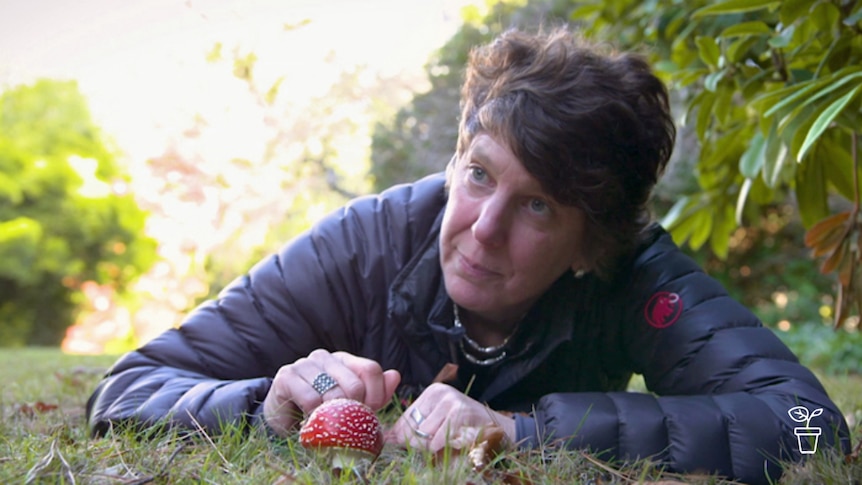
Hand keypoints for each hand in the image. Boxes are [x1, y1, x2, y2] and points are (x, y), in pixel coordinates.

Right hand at [262, 349, 399, 435]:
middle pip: (355, 383)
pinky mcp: (287, 376)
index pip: (371, 369)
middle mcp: (325, 357)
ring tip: (326, 423)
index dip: (376, 395)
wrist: (282, 418)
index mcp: (344, 360)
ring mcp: (305, 364)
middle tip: (345, 424)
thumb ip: (375, 392)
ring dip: (333, 415)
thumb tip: (395, 375)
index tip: (370, 414)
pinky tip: (310, 420)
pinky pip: (311, 399)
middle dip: (354, 410)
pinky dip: (314, 416)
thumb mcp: (352, 404)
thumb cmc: (320, 411)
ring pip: (333, 392)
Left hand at [385, 382, 515, 452]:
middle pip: (412, 429)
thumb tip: (387, 438)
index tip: (408, 443)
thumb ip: (415, 428)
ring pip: (424, 437)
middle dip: (420, 444)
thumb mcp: (440, 422)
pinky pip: (438, 441)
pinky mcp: (458, 413)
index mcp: (432, 392)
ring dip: (434, 448)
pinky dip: (444, 449)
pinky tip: (458, 442)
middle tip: (438, 444)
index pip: (406, 418)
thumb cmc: (467, 429)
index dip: (404, 436)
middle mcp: (440, 392)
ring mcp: (449, 401)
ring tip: (450, 442)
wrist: (501, 431)